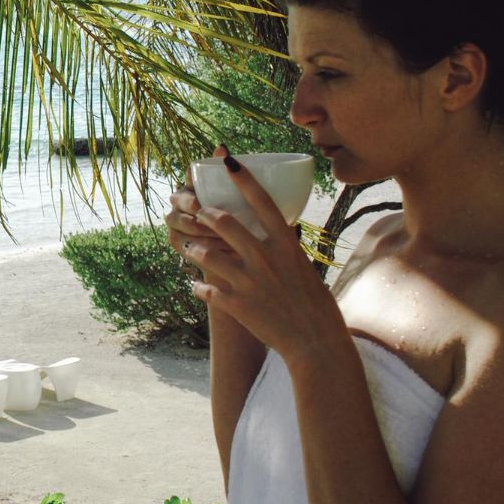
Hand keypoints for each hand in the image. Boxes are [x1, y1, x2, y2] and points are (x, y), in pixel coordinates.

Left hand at [177, 148, 345, 361]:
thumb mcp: (303, 266)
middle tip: (197, 211)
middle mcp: (265, 258)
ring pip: (206, 255)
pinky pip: (205, 289)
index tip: (228, 161)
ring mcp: (248, 282)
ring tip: (189, 246)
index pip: (263, 202)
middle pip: (225, 222)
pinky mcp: (236, 305)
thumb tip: (281, 226)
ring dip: (193, 249)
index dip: (244, 178)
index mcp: (286, 245)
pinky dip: (199, 287)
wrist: (315, 343)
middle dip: (204, 213)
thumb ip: (286, 246)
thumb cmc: (314, 304)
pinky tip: (196, 285)